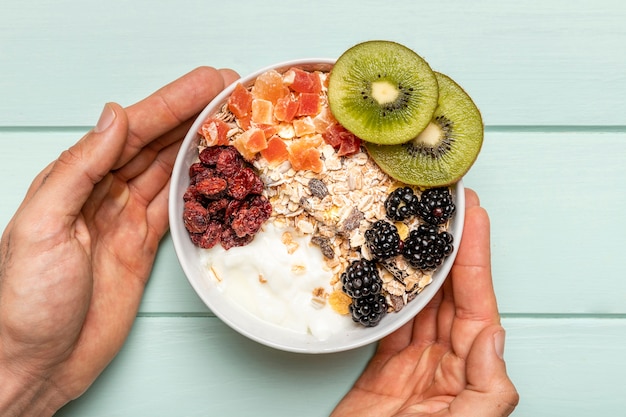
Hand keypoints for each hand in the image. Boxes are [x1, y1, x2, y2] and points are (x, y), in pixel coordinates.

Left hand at [0, 66, 238, 415]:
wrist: (34, 362)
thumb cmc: (24, 300)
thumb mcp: (42, 226)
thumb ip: (79, 168)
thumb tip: (115, 116)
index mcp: (75, 181)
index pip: (132, 131)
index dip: (172, 103)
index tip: (207, 83)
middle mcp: (102, 194)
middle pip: (156, 144)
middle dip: (192, 114)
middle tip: (229, 91)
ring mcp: (125, 221)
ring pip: (168, 171)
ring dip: (198, 145)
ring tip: (230, 122)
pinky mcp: (142, 249)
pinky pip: (174, 209)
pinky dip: (196, 188)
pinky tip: (214, 172)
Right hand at [331, 189, 518, 416]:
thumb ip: (488, 385)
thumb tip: (494, 333)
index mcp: (474, 370)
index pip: (478, 300)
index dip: (476, 255)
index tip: (472, 214)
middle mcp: (448, 360)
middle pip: (450, 292)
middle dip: (449, 247)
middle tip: (442, 205)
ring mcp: (414, 362)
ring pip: (420, 301)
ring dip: (418, 263)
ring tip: (415, 226)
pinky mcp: (383, 367)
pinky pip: (390, 321)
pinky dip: (389, 293)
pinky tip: (386, 269)